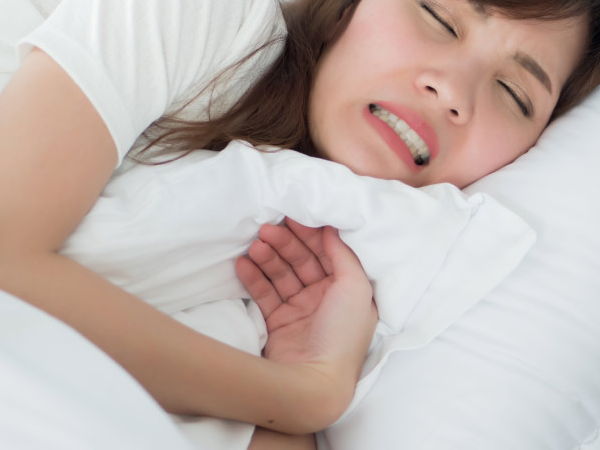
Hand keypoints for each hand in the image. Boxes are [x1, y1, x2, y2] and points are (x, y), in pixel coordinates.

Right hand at [236, 219, 377, 409]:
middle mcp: (325, 298)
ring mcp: (300, 311)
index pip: (328, 253)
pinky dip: (253, 277)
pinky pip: (264, 293)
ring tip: (255, 245)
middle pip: (302, 260)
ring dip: (268, 257)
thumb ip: (343, 254)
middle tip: (266, 228)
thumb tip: (332, 227)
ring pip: (281, 274)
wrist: (313, 383)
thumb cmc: (341, 335)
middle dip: (285, 242)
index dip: (311, 234)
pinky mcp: (277, 323)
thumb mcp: (356, 288)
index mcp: (347, 290)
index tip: (293, 216)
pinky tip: (243, 263)